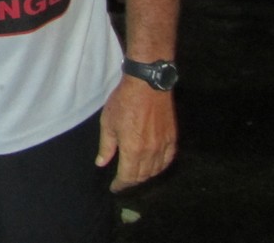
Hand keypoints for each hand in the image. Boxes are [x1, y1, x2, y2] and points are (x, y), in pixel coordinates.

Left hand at [96, 76, 176, 190]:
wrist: (147, 85)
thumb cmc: (124, 102)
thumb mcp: (108, 123)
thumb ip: (106, 147)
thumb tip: (101, 163)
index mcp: (133, 150)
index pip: (128, 176)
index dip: (120, 184)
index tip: (114, 188)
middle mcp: (151, 152)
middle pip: (143, 175)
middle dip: (132, 181)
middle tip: (123, 181)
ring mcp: (164, 145)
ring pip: (156, 170)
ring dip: (146, 176)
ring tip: (136, 175)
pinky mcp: (172, 138)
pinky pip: (168, 159)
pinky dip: (161, 166)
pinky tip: (155, 166)